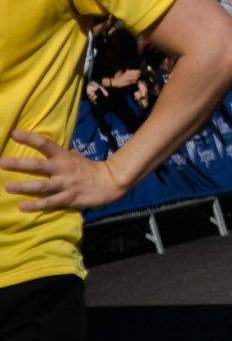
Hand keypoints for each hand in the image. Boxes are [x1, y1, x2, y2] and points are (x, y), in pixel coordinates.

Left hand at [2, 130, 126, 211]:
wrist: (111, 182)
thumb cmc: (87, 169)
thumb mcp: (72, 158)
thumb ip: (56, 156)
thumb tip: (38, 149)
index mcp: (64, 157)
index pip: (45, 144)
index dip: (29, 138)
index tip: (13, 133)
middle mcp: (63, 169)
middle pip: (38, 166)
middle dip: (19, 164)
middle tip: (1, 162)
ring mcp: (66, 184)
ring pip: (41, 186)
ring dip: (23, 187)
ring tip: (7, 187)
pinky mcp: (70, 198)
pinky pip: (50, 202)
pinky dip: (36, 205)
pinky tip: (22, 207)